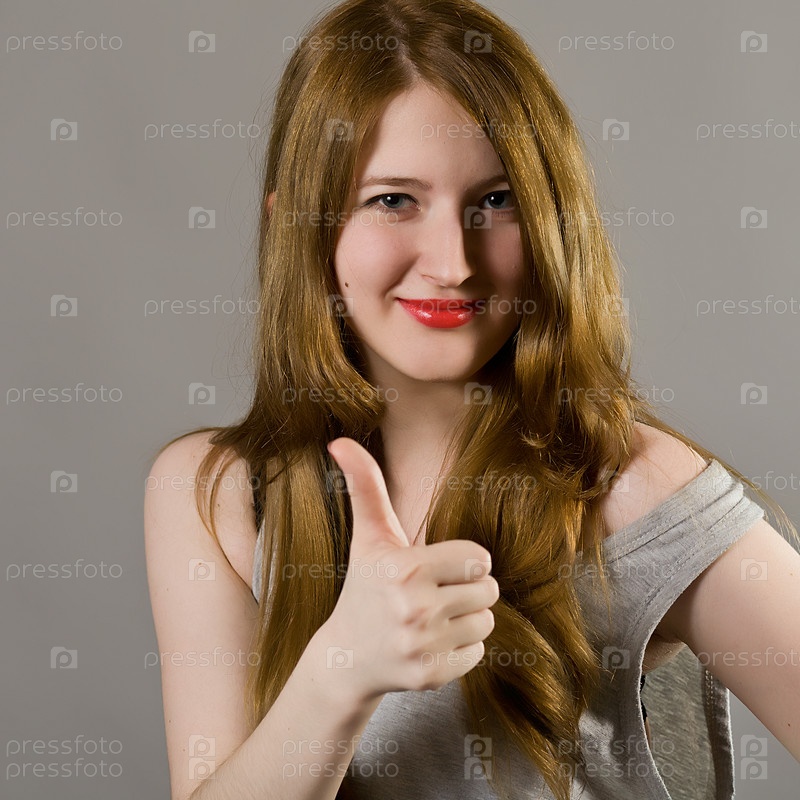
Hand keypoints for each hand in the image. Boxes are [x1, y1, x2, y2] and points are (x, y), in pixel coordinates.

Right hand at [321, 437, 498, 698]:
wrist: (346, 657)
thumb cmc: (364, 586)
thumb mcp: (368, 536)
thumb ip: (365, 486)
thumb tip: (340, 440)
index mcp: (404, 568)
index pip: (478, 557)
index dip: (463, 559)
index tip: (439, 565)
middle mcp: (414, 609)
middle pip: (488, 590)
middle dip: (469, 587)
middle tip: (439, 591)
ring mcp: (422, 646)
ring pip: (487, 621)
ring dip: (468, 617)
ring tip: (435, 617)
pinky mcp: (432, 675)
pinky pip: (479, 652)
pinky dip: (462, 647)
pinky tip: (432, 642)